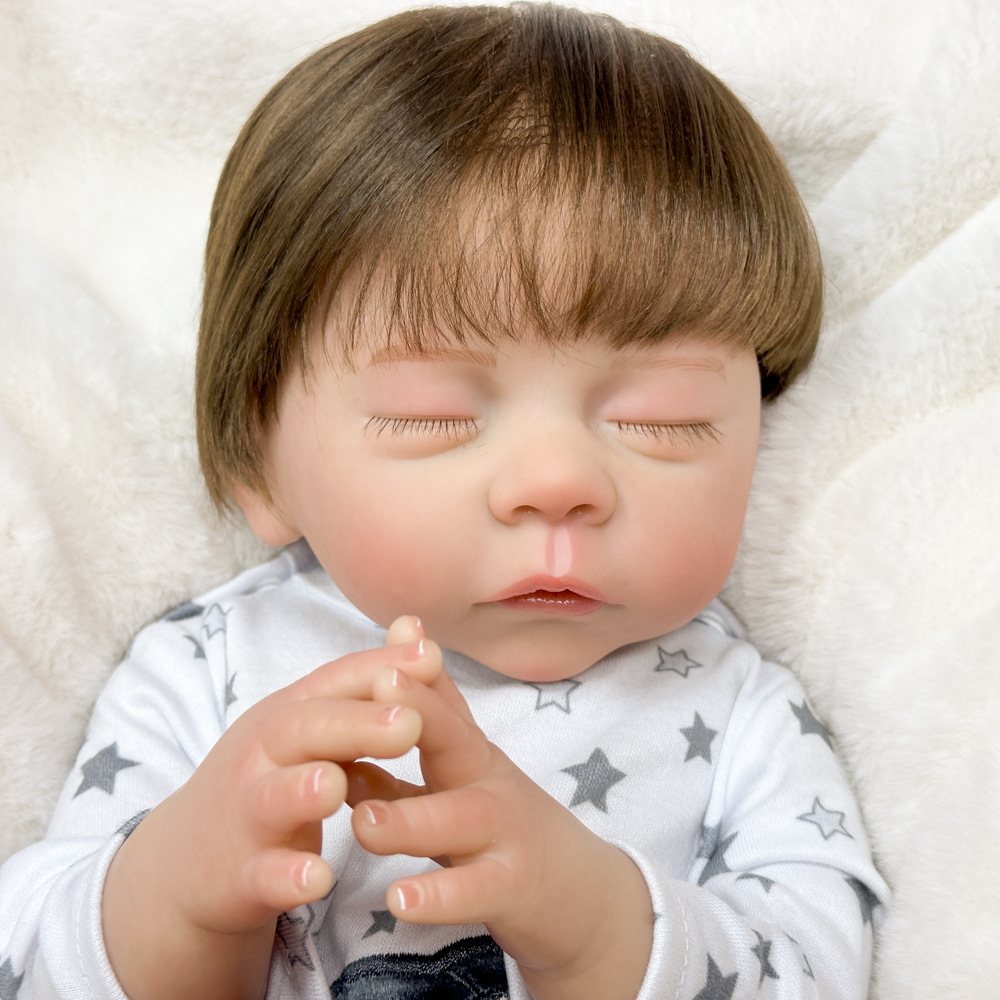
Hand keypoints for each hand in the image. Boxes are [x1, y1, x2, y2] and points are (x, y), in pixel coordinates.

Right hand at [101, 622, 441, 999]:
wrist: (187, 863)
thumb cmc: (269, 781)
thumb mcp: (312, 729)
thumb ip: (365, 686)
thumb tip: (418, 630)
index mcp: (290, 715)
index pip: (335, 681)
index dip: (382, 667)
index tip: (431, 656)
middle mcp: (263, 755)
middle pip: (304, 729)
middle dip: (356, 724)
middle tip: (408, 724)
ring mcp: (247, 816)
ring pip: (274, 797)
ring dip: (304, 791)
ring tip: (335, 785)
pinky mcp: (238, 876)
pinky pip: (262, 875)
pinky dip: (287, 877)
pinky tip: (317, 879)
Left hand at [348, 624, 654, 999]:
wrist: (586, 898)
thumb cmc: (506, 831)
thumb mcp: (464, 780)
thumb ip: (417, 742)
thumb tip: (365, 692)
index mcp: (470, 755)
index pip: (441, 705)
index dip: (413, 678)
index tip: (382, 650)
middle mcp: (489, 784)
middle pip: (457, 741)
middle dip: (421, 710)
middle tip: (379, 685)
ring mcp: (506, 835)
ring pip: (458, 821)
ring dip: (409, 820)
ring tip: (363, 822)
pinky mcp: (514, 889)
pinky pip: (475, 891)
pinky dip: (439, 897)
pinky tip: (401, 900)